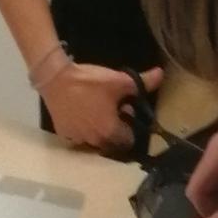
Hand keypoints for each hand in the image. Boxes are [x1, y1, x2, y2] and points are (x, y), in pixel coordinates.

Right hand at [41, 62, 160, 150]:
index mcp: (110, 132)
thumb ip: (143, 82)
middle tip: (112, 109)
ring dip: (99, 130)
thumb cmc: (90, 82)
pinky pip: (79, 136)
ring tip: (96, 110)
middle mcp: (94, 141)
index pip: (129, 140)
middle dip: (116, 130)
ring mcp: (77, 139)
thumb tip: (161, 74)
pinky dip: (83, 129)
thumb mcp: (119, 81)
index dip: (131, 126)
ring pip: (95, 140)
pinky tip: (81, 113)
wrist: (55, 78)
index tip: (126, 111)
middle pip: (112, 142)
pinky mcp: (63, 133)